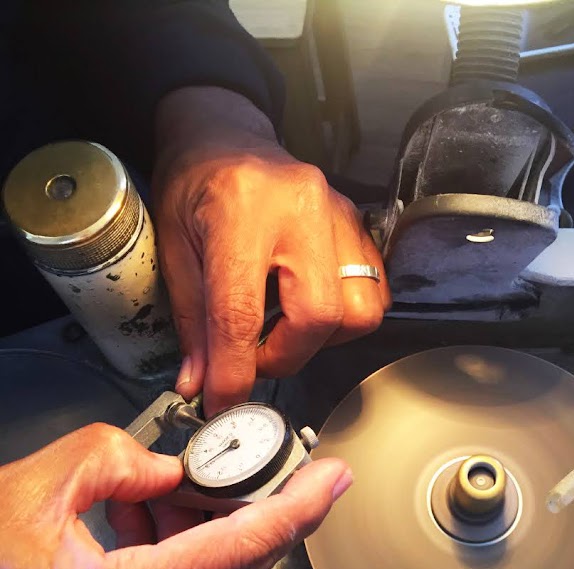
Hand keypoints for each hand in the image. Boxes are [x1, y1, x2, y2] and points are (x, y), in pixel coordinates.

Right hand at [0, 424, 350, 568]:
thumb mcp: (28, 490)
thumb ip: (112, 464)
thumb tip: (167, 473)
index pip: (236, 553)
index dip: (295, 511)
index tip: (332, 481)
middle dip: (241, 519)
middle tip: (234, 474)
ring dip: (202, 545)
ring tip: (164, 498)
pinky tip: (144, 535)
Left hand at [153, 87, 390, 414]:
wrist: (226, 134)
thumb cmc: (195, 183)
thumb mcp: (174, 248)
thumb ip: (192, 319)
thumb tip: (202, 383)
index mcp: (242, 211)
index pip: (243, 313)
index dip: (234, 371)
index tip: (225, 403)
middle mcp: (300, 210)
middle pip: (317, 317)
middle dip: (283, 357)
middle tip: (253, 358)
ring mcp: (338, 215)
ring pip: (358, 311)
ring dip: (319, 340)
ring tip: (283, 330)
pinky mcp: (358, 225)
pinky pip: (372, 291)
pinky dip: (342, 318)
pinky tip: (307, 310)